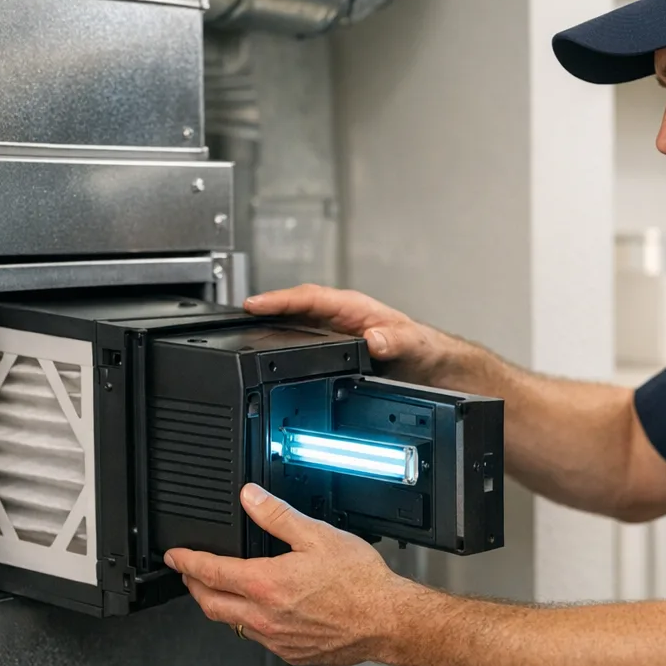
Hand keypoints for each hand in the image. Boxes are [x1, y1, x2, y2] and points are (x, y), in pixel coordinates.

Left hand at [165, 483, 419, 665]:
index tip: (175, 556)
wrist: (387, 621)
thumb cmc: (359, 583)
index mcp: (266, 584)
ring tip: (222, 589)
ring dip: (220, 605)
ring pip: (232, 624)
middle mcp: (264, 617)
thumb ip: (277, 515)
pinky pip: (258, 638)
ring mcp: (276, 640)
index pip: (210, 572)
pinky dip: (250, 622)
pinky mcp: (291, 654)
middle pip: (209, 604)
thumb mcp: (317, 535)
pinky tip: (262, 611)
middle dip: (193, 586)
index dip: (187, 561)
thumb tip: (250, 497)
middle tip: (188, 573)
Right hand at [243, 284, 449, 382]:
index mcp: (355, 308)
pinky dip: (283, 345)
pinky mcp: (334, 351)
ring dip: (270, 327)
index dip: (281, 300)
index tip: (255, 304)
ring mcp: (335, 333)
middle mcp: (341, 318)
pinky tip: (268, 355)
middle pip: (294, 308)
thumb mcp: (412, 345)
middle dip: (264, 310)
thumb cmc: (423, 349)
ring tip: (239, 334)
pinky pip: (302, 343)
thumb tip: (373, 338)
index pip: (310, 298)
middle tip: (233, 317)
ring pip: (295, 324)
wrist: (432, 368)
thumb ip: (395, 341)